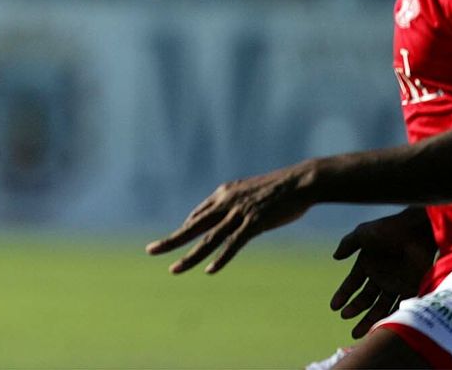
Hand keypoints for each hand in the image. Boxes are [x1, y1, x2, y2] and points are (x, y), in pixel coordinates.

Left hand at [145, 163, 314, 274]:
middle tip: (150, 251)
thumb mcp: (252, 192)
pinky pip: (234, 243)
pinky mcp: (255, 222)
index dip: (187, 229)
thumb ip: (238, 202)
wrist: (301, 181)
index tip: (177, 241)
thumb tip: (233, 213)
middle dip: (171, 240)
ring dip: (190, 257)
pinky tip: (209, 270)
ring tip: (174, 270)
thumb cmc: (280, 189)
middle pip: (193, 226)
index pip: (198, 215)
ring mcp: (239, 212)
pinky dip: (221, 258)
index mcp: (223, 193)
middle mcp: (225, 202)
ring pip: (209, 239)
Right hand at [328, 210, 435, 338]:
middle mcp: (380, 277)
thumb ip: (348, 244)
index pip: (352, 285)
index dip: (343, 296)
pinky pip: (401, 305)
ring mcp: (396, 284)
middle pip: (365, 299)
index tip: (334, 307)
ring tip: (359, 331)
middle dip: (355, 310)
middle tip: (346, 320)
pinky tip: (384, 325)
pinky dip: (393, 316)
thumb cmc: (389, 229)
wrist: (416, 230)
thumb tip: (335, 257)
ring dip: (370, 319)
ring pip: (381, 306)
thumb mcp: (363, 234)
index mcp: (367, 265)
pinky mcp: (412, 287)